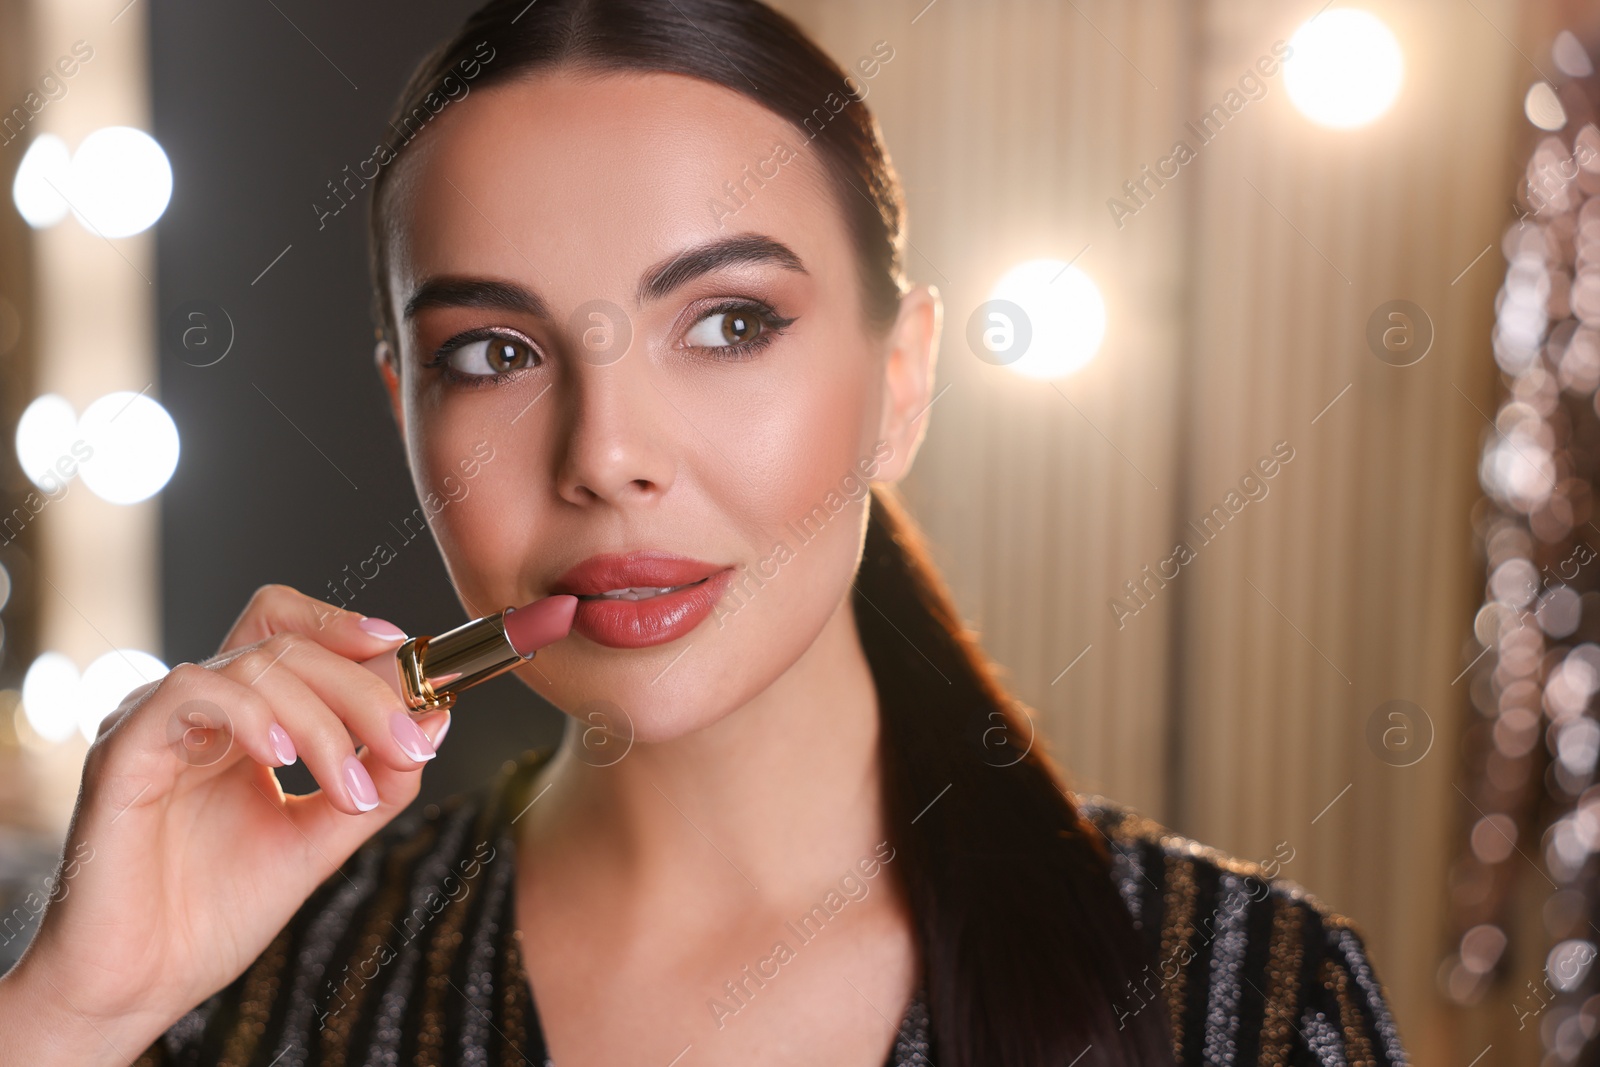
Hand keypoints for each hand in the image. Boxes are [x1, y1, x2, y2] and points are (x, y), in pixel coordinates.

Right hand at [0, 585, 450, 1065]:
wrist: (138, 985)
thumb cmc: (213, 915)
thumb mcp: (320, 839)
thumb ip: (377, 781)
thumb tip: (435, 718)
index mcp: (238, 721)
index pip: (289, 633)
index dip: (347, 628)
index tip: (407, 653)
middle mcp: (197, 711)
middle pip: (288, 646)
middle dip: (364, 689)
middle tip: (409, 744)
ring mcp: (156, 724)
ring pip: (254, 666)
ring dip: (324, 722)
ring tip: (351, 789)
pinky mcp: (123, 751)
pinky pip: (191, 693)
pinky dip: (253, 714)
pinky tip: (283, 760)